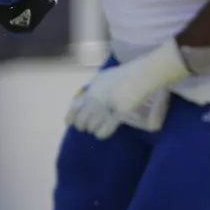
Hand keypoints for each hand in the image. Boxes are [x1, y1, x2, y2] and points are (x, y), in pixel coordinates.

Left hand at [67, 41, 187, 139]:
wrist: (139, 76)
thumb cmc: (124, 75)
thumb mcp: (102, 78)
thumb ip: (94, 88)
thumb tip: (87, 97)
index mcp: (89, 91)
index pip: (73, 108)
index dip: (70, 117)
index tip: (70, 122)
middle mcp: (92, 101)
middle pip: (80, 121)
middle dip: (83, 125)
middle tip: (88, 126)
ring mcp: (103, 110)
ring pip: (90, 128)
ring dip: (93, 129)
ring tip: (98, 127)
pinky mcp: (115, 116)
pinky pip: (102, 131)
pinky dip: (102, 133)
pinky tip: (103, 132)